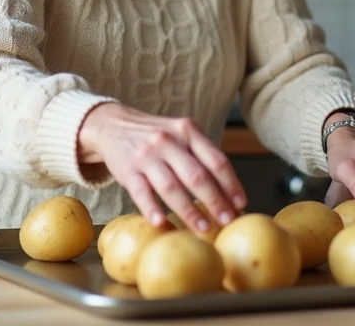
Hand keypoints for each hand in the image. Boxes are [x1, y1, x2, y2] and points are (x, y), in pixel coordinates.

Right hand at [77, 103, 246, 231]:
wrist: (113, 125)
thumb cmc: (158, 138)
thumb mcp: (182, 135)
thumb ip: (203, 157)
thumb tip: (231, 195)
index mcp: (188, 131)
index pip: (216, 159)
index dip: (231, 184)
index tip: (241, 204)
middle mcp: (169, 140)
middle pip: (197, 175)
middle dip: (215, 201)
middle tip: (227, 221)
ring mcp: (147, 155)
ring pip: (171, 186)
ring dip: (189, 210)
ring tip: (203, 229)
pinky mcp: (127, 169)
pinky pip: (141, 192)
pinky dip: (151, 208)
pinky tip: (161, 223)